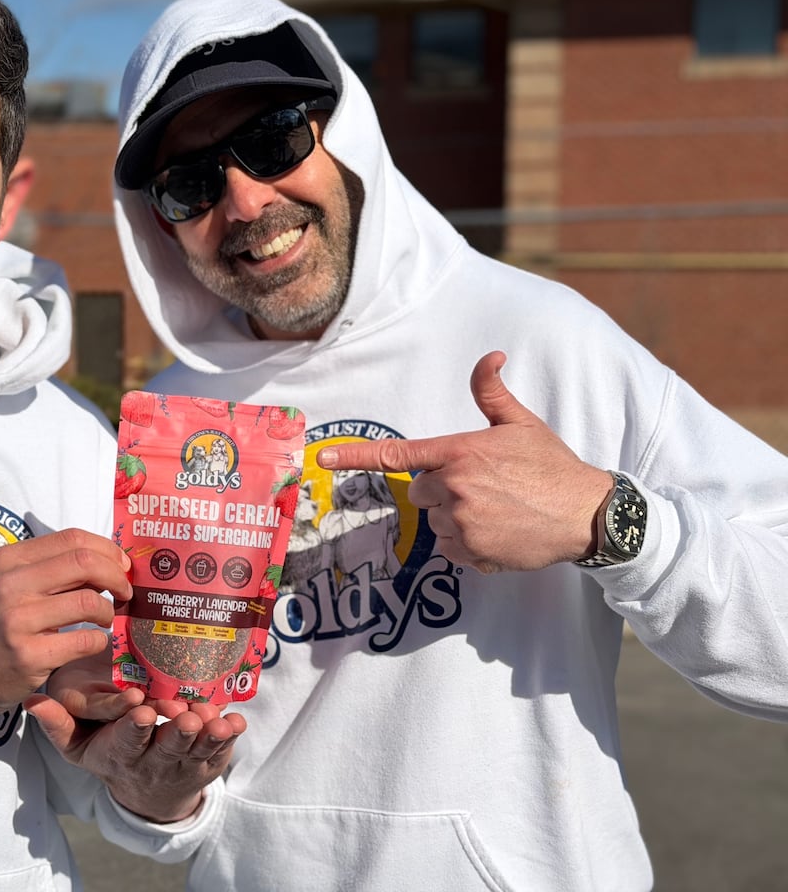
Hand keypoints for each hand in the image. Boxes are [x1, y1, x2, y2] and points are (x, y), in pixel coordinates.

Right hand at [0, 529, 132, 716]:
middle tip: (123, 591)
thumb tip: (108, 560)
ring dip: (108, 610)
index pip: (71, 539)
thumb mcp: (12, 583)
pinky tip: (95, 641)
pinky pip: (84, 640)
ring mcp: (18, 621)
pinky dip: (100, 640)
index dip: (106, 549)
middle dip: (115, 576)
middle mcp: (11, 585)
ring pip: (89, 602)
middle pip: (84, 563)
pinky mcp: (29, 655)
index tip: (120, 565)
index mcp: (10, 559)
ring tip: (105, 618)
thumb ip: (52, 567)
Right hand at [26, 654, 244, 822]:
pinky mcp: (208, 763)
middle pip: (167, 748)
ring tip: (215, 720)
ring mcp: (184, 763)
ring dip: (207, 735)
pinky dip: (230, 738)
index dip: (135, 728)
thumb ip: (58, 724)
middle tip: (183, 716)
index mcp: (121, 753)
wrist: (147, 794)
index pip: (128, 740)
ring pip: (197, 750)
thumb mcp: (78, 747)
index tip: (142, 711)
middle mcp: (154, 760)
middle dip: (176, 733)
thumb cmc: (110, 755)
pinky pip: (221, 751)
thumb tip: (32, 699)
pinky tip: (236, 721)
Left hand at [316, 351, 611, 573]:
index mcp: (460, 452)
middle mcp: (454, 487)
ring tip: (496, 510)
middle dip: (442, 489)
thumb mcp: (521, 424)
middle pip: (419, 492)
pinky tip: (497, 531)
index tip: (323, 459)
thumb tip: (491, 356)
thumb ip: (492, 393)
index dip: (356, 457)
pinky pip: (449, 548)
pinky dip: (468, 543)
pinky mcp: (471, 552)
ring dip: (456, 517)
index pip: (397, 454)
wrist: (585, 515)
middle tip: (482, 487)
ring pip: (434, 521)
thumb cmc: (551, 466)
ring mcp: (461, 522)